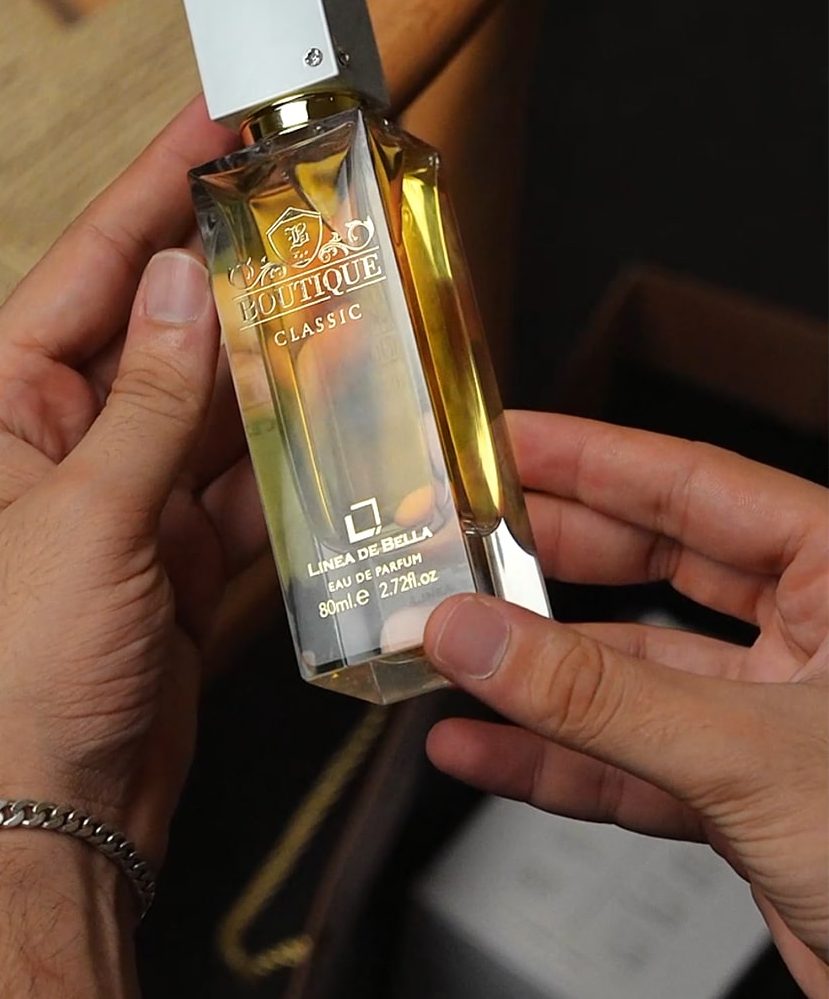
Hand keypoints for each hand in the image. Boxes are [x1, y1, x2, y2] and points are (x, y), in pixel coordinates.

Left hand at [0, 97, 266, 867]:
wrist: (46, 821)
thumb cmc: (17, 681)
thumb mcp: (82, 520)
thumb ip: (148, 399)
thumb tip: (184, 284)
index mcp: (0, 407)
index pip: (90, 264)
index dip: (155, 184)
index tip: (214, 118)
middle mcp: (57, 439)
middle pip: (160, 324)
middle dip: (232, 271)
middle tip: (306, 211)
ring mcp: (119, 496)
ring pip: (210, 400)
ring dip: (271, 365)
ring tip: (340, 308)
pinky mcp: (170, 552)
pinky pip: (237, 479)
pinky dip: (284, 456)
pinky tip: (330, 426)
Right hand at [424, 411, 827, 996]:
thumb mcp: (752, 754)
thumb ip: (600, 699)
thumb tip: (478, 639)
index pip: (694, 484)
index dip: (589, 456)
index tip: (506, 440)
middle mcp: (810, 635)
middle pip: (649, 566)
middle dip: (544, 561)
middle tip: (460, 537)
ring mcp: (772, 719)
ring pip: (628, 674)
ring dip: (533, 675)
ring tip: (446, 654)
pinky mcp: (744, 798)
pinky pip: (630, 764)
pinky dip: (553, 763)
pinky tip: (483, 751)